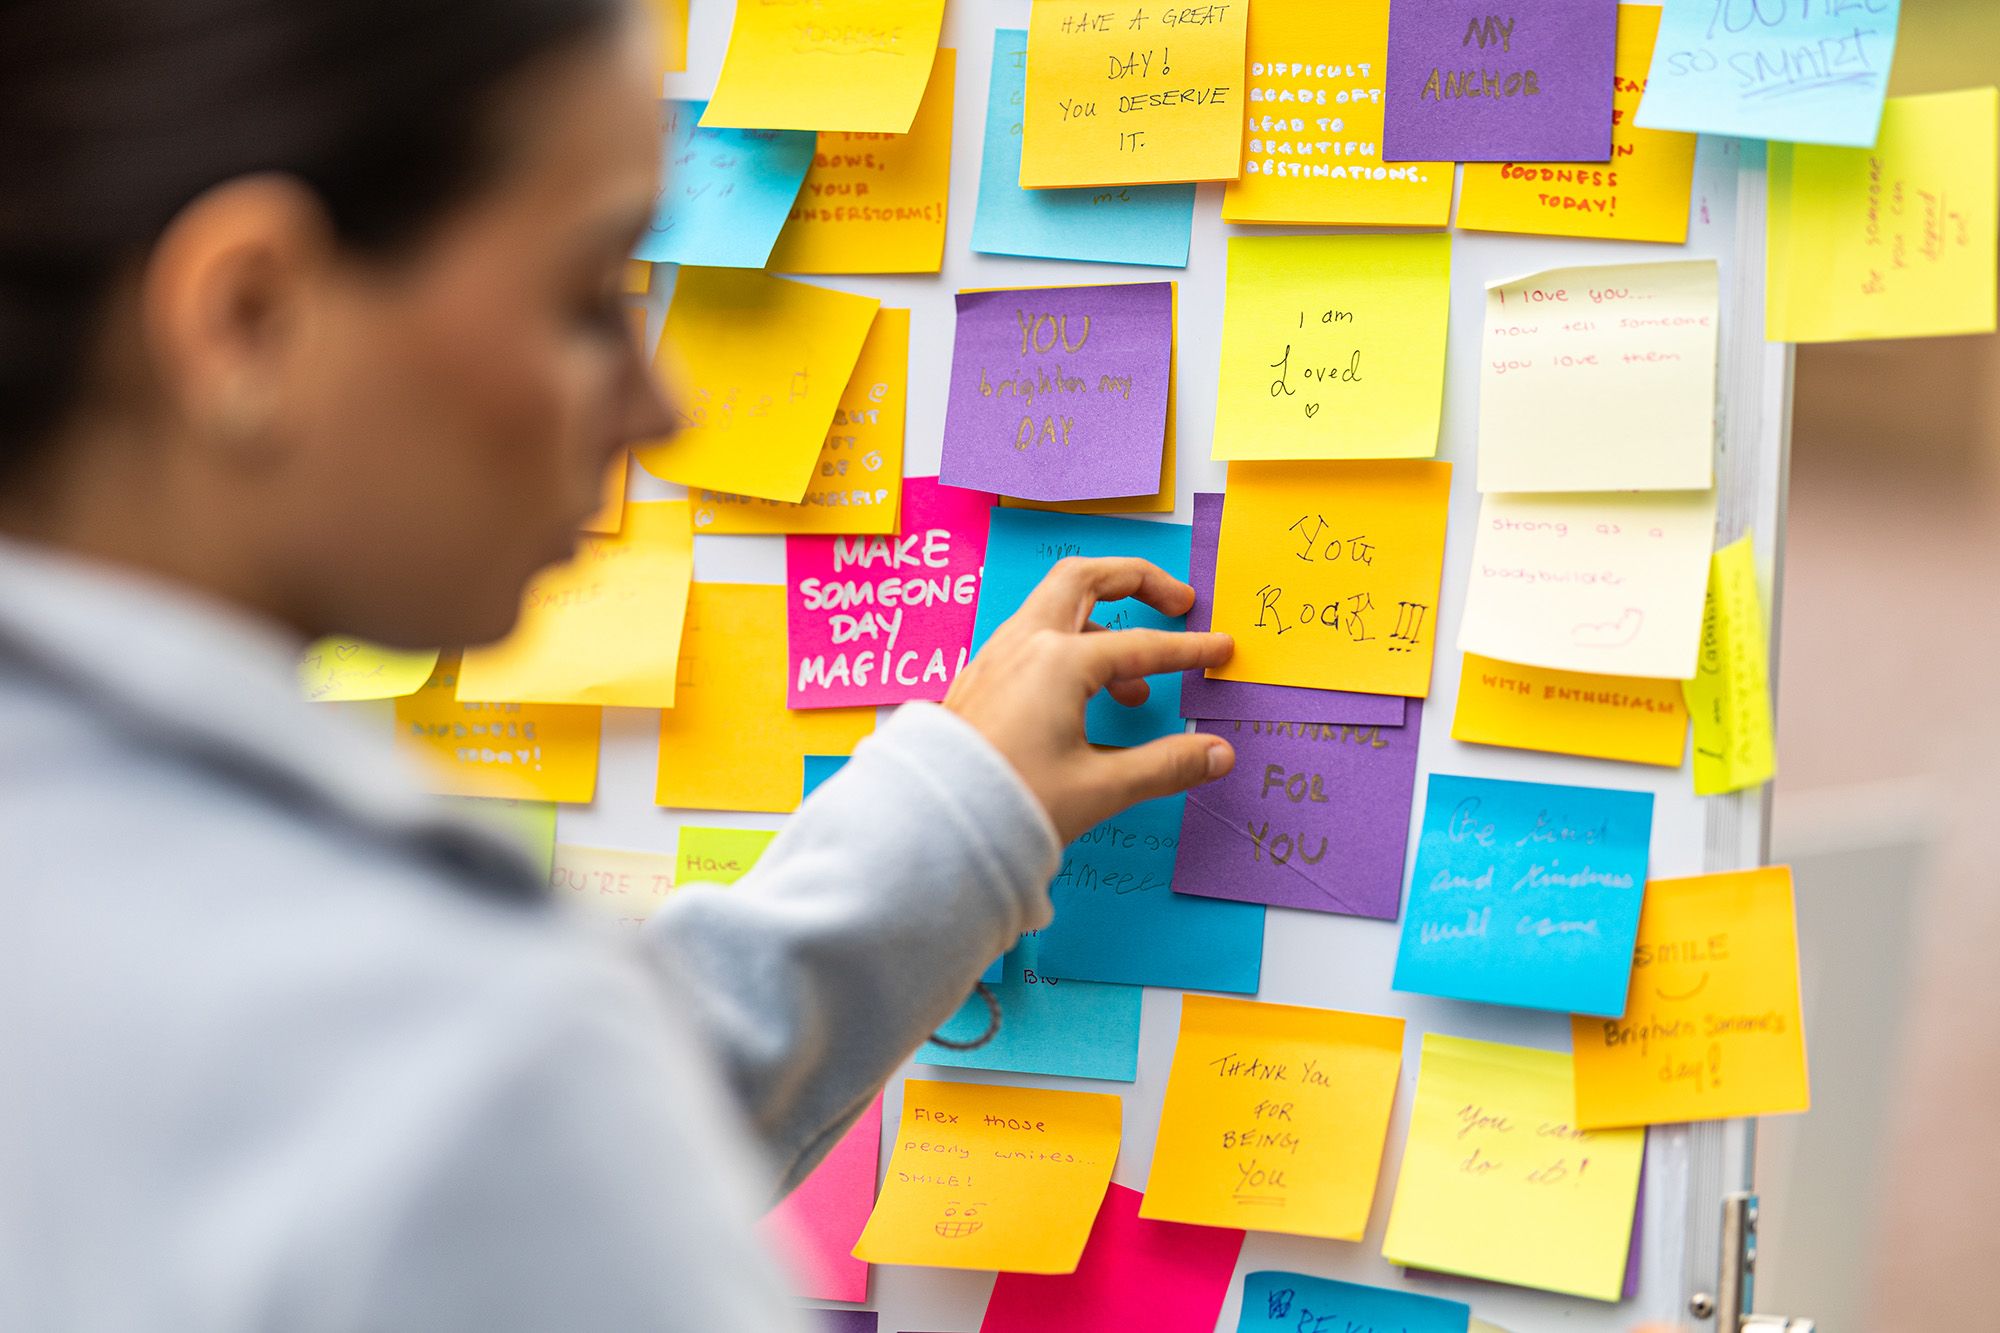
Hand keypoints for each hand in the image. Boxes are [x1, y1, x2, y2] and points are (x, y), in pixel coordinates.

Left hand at [944, 556, 1235, 843]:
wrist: (932, 827)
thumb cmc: (1010, 804)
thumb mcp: (1100, 787)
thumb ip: (1166, 765)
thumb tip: (1217, 754)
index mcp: (1057, 660)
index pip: (1142, 645)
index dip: (1189, 649)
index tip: (1220, 649)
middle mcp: (1023, 645)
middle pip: (1085, 579)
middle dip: (1137, 582)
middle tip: (1176, 604)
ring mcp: (995, 658)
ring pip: (1055, 608)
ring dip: (1103, 624)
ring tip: (1134, 685)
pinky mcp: (980, 681)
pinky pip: (1033, 640)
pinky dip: (1071, 648)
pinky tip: (1084, 699)